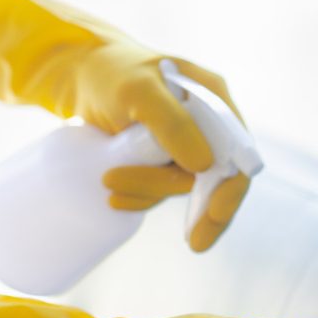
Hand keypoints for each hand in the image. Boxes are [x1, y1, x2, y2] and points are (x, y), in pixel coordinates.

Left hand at [0, 0, 249, 249]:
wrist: (78, 74)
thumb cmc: (111, 73)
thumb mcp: (140, 92)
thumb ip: (173, 124)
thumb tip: (205, 167)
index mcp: (214, 100)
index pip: (238, 152)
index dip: (232, 188)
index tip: (214, 216)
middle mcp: (206, 124)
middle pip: (215, 178)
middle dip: (199, 209)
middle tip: (193, 245)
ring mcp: (184, 143)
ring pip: (182, 187)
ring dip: (150, 195)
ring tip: (110, 188)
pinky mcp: (161, 159)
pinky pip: (160, 188)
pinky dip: (140, 197)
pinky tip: (116, 199)